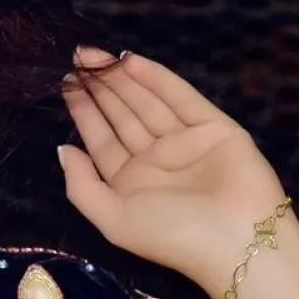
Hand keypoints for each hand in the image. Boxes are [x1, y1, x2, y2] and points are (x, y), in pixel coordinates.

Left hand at [59, 47, 292, 296]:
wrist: (236, 244)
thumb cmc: (171, 237)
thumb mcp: (113, 218)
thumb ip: (81, 185)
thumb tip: (61, 149)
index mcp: (132, 183)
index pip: (102, 139)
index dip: (84, 110)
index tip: (65, 82)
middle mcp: (157, 160)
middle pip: (122, 115)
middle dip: (100, 87)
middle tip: (76, 57)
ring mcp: (186, 142)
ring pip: (147, 103)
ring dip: (121, 78)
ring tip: (94, 54)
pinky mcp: (215, 128)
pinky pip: (180, 97)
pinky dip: (155, 78)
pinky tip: (129, 60)